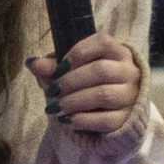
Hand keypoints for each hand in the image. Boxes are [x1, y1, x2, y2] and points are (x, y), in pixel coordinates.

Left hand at [28, 31, 143, 136]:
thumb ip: (53, 66)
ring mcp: (131, 95)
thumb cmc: (89, 82)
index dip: (76, 54)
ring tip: (55, 108)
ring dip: (74, 101)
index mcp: (117, 51)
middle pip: (101, 70)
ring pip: (104, 95)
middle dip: (71, 81)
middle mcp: (129, 71)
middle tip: (52, 90)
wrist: (110, 109)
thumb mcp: (71, 70)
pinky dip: (83, 120)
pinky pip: (106, 120)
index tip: (58, 68)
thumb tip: (32, 63)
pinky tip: (67, 120)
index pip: (102, 43)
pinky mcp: (127, 118)